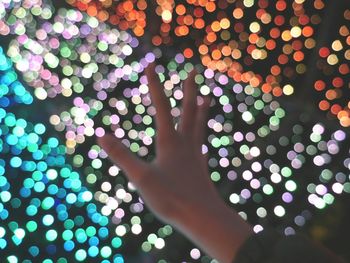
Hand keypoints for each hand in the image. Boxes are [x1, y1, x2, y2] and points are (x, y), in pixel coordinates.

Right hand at [98, 63, 252, 262]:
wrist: (203, 217)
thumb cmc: (172, 198)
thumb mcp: (141, 177)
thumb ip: (122, 156)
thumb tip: (101, 135)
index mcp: (170, 142)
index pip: (161, 107)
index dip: (155, 85)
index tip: (152, 65)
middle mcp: (186, 144)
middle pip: (188, 110)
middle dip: (188, 89)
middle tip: (193, 72)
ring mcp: (195, 155)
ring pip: (199, 126)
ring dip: (201, 109)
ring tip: (206, 98)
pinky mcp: (200, 168)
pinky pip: (201, 144)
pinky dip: (201, 134)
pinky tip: (200, 141)